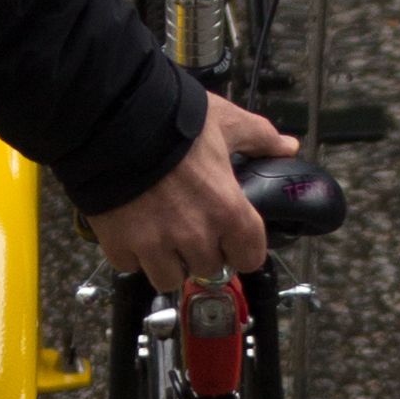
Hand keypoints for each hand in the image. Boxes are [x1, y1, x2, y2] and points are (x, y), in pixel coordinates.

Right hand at [88, 89, 294, 285]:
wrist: (113, 119)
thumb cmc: (172, 120)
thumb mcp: (224, 122)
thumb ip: (259, 138)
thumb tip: (286, 146)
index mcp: (227, 210)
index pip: (250, 258)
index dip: (241, 249)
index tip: (232, 240)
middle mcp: (195, 235)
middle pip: (208, 269)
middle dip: (201, 252)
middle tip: (190, 227)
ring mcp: (156, 244)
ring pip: (169, 278)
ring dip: (167, 261)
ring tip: (161, 234)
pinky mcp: (120, 245)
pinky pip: (131, 265)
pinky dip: (131, 253)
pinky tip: (132, 228)